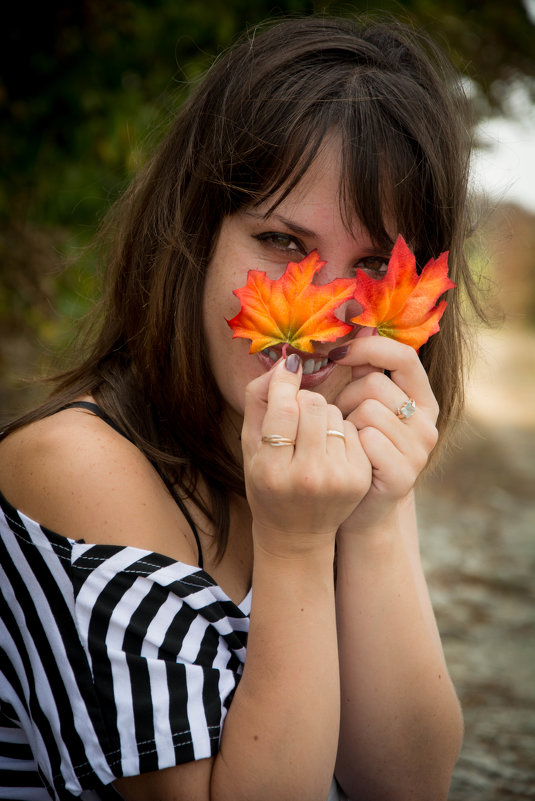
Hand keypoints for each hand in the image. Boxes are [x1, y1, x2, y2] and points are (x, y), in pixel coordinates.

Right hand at [241, 356, 371, 556]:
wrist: (296, 532)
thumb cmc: (267, 483)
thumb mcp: (250, 445)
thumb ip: (259, 399)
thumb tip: (287, 361)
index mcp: (272, 470)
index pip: (285, 407)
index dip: (286, 381)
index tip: (289, 366)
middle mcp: (308, 476)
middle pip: (315, 404)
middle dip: (304, 399)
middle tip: (296, 412)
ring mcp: (339, 479)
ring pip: (335, 413)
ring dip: (322, 414)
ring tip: (311, 435)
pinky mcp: (360, 477)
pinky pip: (351, 428)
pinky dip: (339, 430)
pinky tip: (328, 448)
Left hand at [332, 335, 438, 532]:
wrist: (357, 507)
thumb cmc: (352, 449)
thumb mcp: (360, 405)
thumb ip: (360, 371)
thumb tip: (357, 325)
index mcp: (420, 399)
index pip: (403, 355)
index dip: (368, 348)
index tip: (337, 354)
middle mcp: (427, 422)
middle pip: (375, 384)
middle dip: (345, 397)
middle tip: (342, 420)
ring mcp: (419, 450)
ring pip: (367, 411)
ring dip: (344, 423)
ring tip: (345, 441)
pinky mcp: (404, 474)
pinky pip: (366, 440)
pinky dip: (349, 445)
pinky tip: (350, 459)